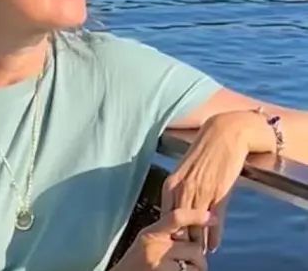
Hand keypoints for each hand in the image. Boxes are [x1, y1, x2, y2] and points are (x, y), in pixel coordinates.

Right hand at [113, 209, 215, 270]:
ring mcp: (161, 266)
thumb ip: (165, 233)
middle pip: (194, 247)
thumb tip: (191, 229)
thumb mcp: (147, 241)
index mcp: (151, 233)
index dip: (196, 216)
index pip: (176, 218)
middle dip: (198, 257)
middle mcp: (156, 248)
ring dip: (196, 269)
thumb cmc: (135, 263)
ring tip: (182, 269)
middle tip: (190, 262)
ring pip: (197, 265)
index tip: (212, 216)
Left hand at [162, 113, 249, 252]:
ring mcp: (201, 192)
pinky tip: (213, 244)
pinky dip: (213, 236)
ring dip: (197, 243)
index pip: (166, 216)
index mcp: (171, 183)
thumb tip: (178, 210)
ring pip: (195, 227)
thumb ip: (179, 189)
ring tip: (198, 255)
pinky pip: (213, 222)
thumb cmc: (204, 152)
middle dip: (182, 241)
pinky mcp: (219, 194)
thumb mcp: (185, 170)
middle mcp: (183, 189)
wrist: (224, 135)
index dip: (169, 233)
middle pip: (180, 225)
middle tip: (184, 255)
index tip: (171, 244)